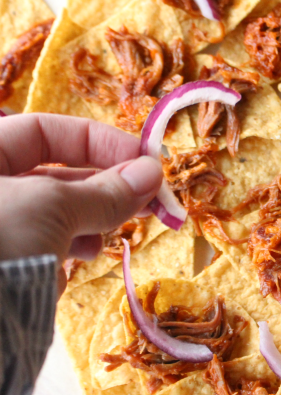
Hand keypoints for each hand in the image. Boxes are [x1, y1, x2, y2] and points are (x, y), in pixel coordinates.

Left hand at [0, 114, 162, 290]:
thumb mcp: (50, 207)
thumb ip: (105, 189)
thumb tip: (153, 172)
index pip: (44, 131)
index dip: (98, 139)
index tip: (143, 159)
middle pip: (54, 170)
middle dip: (105, 180)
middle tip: (150, 194)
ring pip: (57, 208)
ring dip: (96, 212)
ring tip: (121, 224)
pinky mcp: (7, 263)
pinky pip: (48, 240)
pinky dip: (75, 241)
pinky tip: (89, 252)